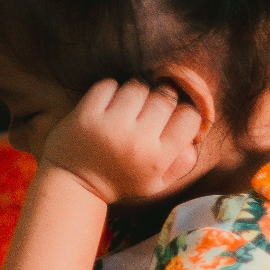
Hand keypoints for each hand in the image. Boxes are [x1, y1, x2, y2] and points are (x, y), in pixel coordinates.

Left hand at [41, 79, 201, 202]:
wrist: (73, 184)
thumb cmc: (119, 180)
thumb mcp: (156, 184)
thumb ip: (181, 163)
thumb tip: (196, 137)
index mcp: (157, 159)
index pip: (190, 117)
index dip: (183, 114)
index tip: (170, 119)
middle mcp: (137, 141)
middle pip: (165, 97)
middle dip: (159, 100)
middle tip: (146, 113)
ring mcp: (110, 126)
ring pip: (138, 86)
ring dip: (134, 93)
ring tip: (125, 110)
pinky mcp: (86, 114)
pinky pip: (109, 84)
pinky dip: (109, 90)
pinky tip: (107, 107)